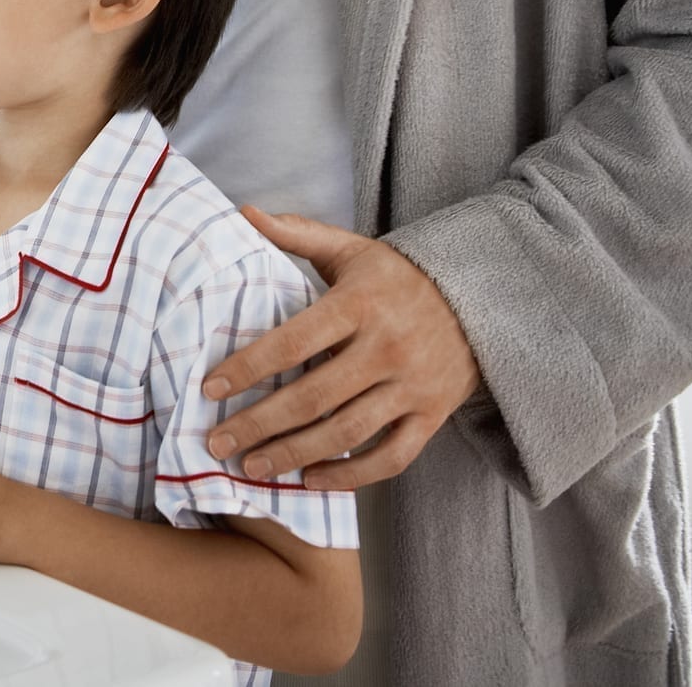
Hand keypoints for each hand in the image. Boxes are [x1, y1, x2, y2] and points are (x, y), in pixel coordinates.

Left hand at [202, 207, 482, 490]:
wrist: (481, 299)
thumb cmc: (397, 277)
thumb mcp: (351, 249)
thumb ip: (296, 233)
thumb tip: (241, 211)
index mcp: (360, 304)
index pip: (294, 341)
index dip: (249, 367)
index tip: (210, 388)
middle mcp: (387, 347)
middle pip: (313, 397)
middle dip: (259, 423)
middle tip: (217, 441)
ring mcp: (412, 386)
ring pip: (347, 433)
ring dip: (294, 454)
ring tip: (252, 466)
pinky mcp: (432, 416)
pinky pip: (391, 458)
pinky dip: (351, 477)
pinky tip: (310, 480)